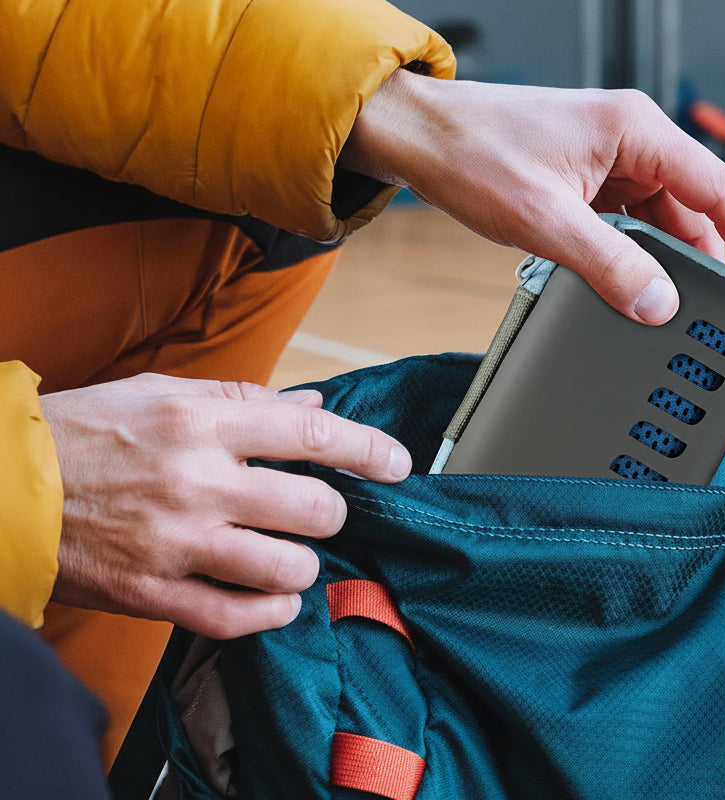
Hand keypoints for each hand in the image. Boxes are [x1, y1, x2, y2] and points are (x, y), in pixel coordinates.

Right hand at [40, 374, 412, 638]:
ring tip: (289, 553)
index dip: (367, 448)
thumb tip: (313, 402)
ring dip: (302, 563)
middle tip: (317, 510)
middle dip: (331, 511)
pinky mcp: (154, 593)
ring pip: (286, 567)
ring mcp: (177, 543)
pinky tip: (275, 598)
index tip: (397, 462)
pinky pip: (238, 618)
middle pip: (314, 508)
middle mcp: (196, 482)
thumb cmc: (84, 433)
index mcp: (200, 424)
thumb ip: (243, 400)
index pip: (311, 433)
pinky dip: (272, 612)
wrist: (1, 489)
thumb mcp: (161, 395)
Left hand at [339, 71, 724, 323]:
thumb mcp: (544, 219)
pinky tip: (623, 281)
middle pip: (696, 208)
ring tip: (659, 303)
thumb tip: (660, 305)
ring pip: (662, 219)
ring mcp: (610, 158)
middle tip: (712, 314)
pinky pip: (630, 221)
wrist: (418, 136)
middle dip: (705, 262)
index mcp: (636, 130)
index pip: (721, 190)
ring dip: (663, 261)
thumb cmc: (472, 151)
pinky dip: (633, 254)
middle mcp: (632, 139)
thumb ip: (609, 265)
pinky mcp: (589, 178)